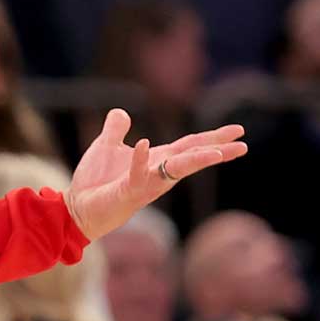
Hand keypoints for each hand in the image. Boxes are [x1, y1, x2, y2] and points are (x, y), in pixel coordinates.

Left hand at [64, 109, 246, 240]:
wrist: (77, 208)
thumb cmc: (95, 182)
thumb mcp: (105, 147)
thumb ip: (115, 130)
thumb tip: (120, 113)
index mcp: (157, 161)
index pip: (190, 146)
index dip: (213, 138)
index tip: (238, 131)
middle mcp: (158, 173)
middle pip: (192, 158)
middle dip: (217, 151)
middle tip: (242, 145)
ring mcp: (146, 184)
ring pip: (175, 171)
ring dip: (195, 161)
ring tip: (216, 153)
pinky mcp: (127, 193)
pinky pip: (136, 175)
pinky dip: (139, 160)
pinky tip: (142, 144)